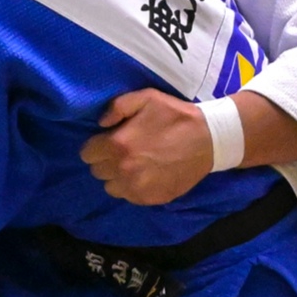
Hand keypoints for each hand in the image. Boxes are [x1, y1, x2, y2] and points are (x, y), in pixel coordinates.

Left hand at [82, 89, 214, 205]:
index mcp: (118, 145)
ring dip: (117, 177)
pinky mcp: (151, 199)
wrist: (209, 140)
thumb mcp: (146, 98)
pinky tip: (146, 175)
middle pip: (97, 171)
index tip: (107, 142)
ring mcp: (137, 188)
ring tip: (133, 165)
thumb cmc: (176, 116)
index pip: (87, 154)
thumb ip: (117, 107)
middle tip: (122, 152)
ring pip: (111, 187)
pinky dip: (133, 188)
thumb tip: (101, 123)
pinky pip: (129, 197)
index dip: (96, 146)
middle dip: (105, 161)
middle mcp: (123, 170)